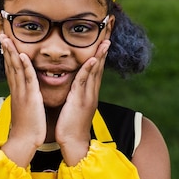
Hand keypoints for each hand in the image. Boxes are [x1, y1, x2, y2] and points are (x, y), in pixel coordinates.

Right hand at [0, 34, 45, 165]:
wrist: (24, 142)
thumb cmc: (27, 128)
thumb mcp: (26, 108)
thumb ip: (25, 98)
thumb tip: (25, 94)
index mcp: (17, 91)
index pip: (10, 68)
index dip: (8, 54)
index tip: (5, 41)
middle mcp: (17, 89)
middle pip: (9, 65)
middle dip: (6, 48)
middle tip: (1, 33)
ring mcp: (22, 93)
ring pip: (15, 68)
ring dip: (11, 52)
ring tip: (7, 38)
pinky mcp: (30, 98)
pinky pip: (27, 79)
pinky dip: (25, 66)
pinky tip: (22, 55)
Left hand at [56, 39, 110, 164]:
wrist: (72, 143)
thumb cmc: (69, 126)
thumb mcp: (73, 106)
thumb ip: (74, 95)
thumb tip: (71, 87)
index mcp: (89, 93)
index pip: (96, 70)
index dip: (99, 55)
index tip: (102, 41)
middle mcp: (91, 93)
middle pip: (100, 68)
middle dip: (104, 51)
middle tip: (109, 35)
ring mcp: (88, 97)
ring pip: (95, 72)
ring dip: (100, 56)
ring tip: (106, 41)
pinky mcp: (81, 101)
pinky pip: (85, 82)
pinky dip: (89, 70)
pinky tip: (93, 60)